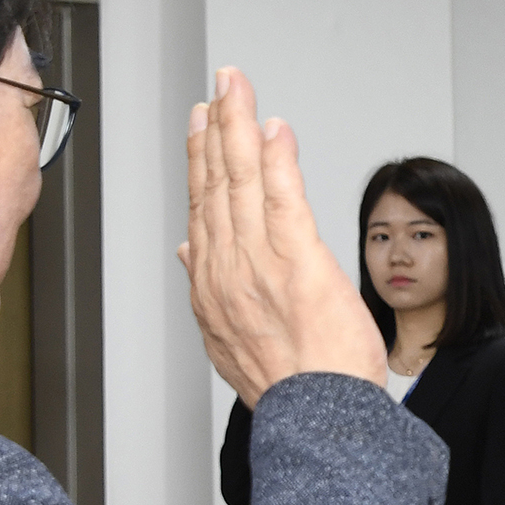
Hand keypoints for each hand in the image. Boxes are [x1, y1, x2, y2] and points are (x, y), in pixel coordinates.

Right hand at [177, 68, 388, 404]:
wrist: (316, 419)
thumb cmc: (290, 386)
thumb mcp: (228, 340)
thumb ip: (209, 289)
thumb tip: (188, 251)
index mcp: (211, 286)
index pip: (202, 208)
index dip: (201, 160)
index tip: (203, 124)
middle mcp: (227, 269)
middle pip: (216, 184)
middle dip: (217, 127)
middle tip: (221, 85)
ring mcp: (260, 264)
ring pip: (242, 181)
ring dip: (239, 126)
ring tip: (238, 87)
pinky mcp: (298, 262)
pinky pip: (282, 197)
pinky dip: (276, 158)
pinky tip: (273, 128)